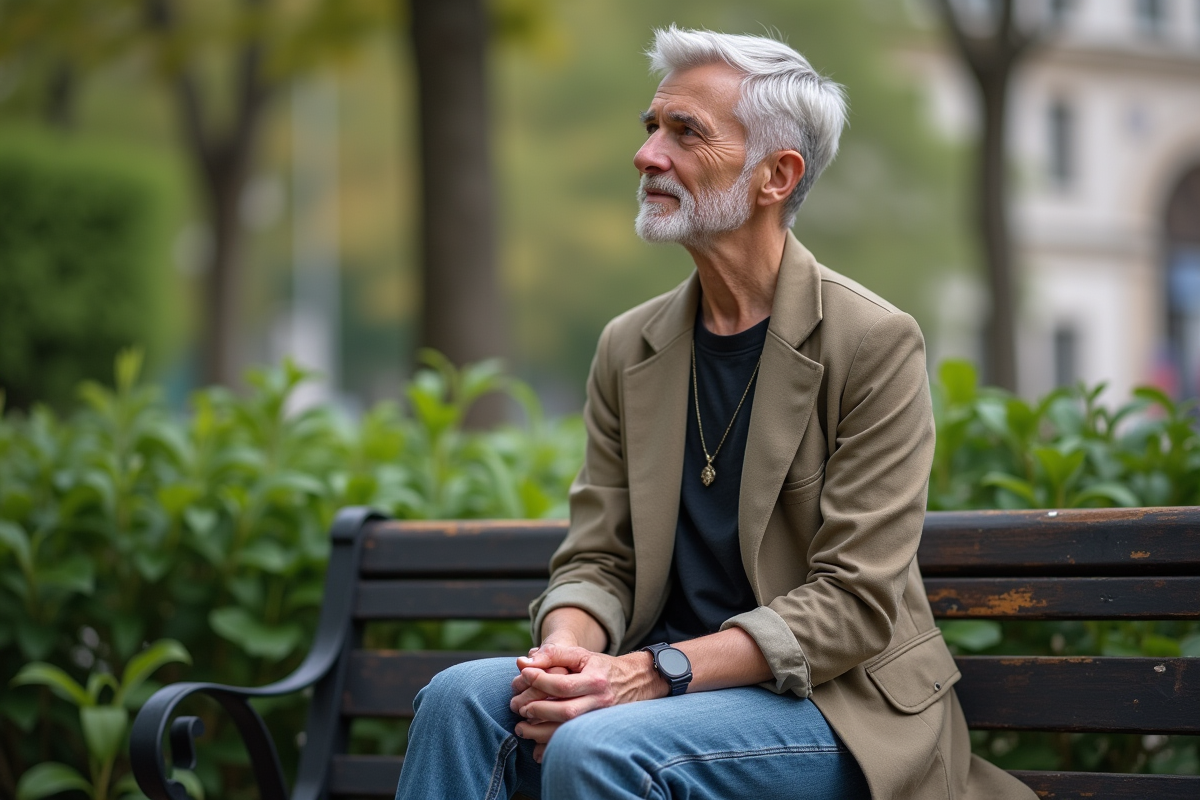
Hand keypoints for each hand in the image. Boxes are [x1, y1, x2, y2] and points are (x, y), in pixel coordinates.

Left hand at [509, 644, 665, 760]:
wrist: (636, 682)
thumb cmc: (601, 667)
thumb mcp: (581, 655)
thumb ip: (553, 654)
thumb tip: (524, 662)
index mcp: (596, 681)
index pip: (564, 685)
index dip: (540, 681)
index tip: (524, 675)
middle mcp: (600, 702)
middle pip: (566, 712)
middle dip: (538, 711)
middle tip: (518, 707)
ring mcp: (599, 720)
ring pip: (568, 731)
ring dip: (540, 732)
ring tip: (521, 727)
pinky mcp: (597, 732)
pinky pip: (572, 744)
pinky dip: (552, 748)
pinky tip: (536, 746)